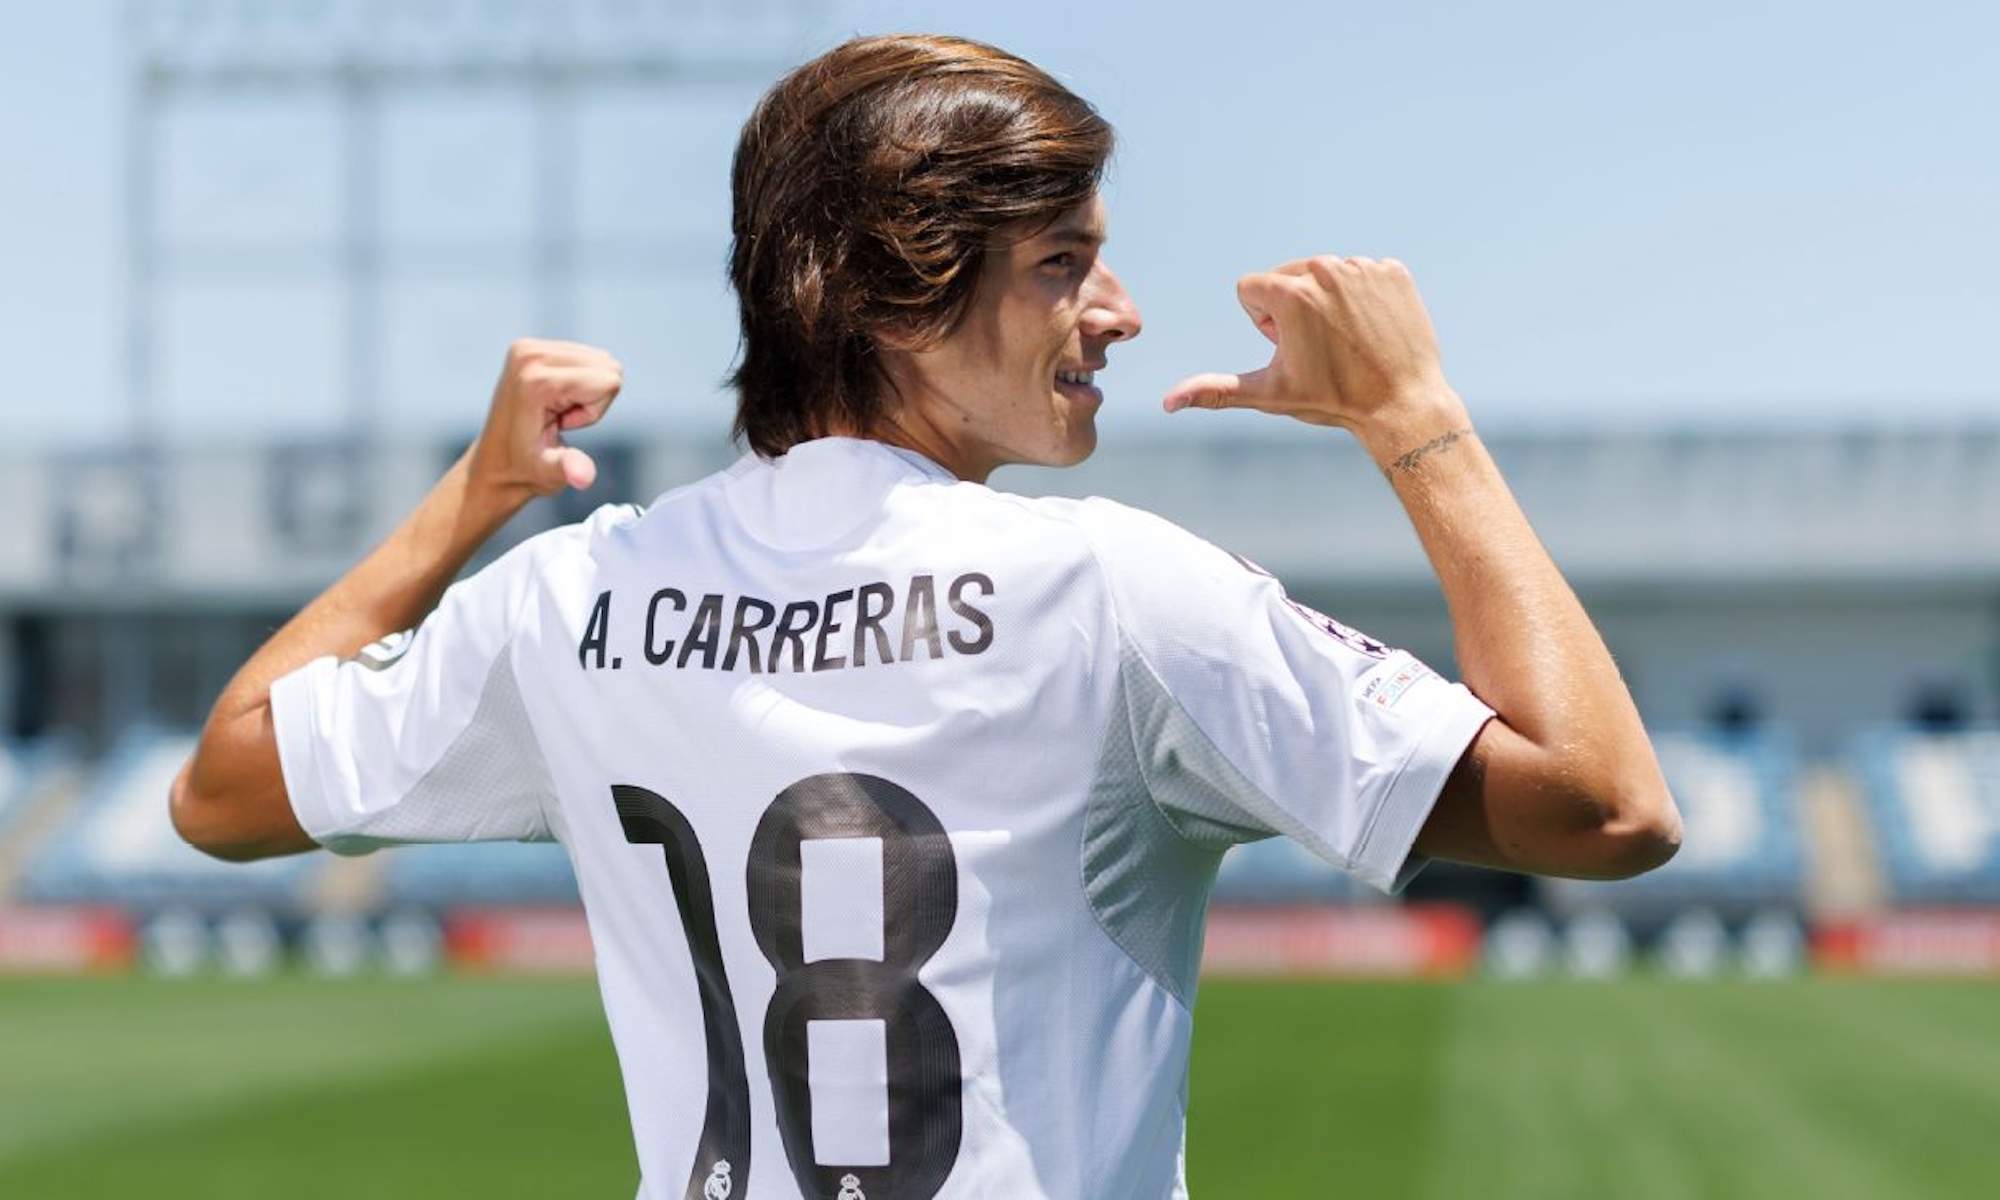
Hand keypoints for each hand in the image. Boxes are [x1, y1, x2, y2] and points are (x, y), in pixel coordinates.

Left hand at [467, 338, 623, 505]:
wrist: (493, 463)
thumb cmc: (523, 472)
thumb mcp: (549, 474)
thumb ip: (569, 469)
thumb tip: (584, 477)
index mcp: (536, 381)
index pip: (609, 381)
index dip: (595, 411)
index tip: (562, 425)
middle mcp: (529, 354)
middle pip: (608, 365)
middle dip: (594, 398)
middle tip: (559, 419)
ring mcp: (527, 347)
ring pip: (599, 359)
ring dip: (586, 390)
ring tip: (554, 412)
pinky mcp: (529, 346)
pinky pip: (584, 356)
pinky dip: (578, 381)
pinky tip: (552, 402)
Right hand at [1162, 256, 1464, 439]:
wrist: (1402, 405)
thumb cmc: (1332, 401)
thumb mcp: (1269, 394)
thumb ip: (1215, 391)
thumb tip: (1167, 403)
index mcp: (1290, 292)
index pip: (1250, 290)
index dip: (1262, 324)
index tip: (1290, 348)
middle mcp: (1326, 269)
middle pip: (1285, 278)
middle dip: (1292, 310)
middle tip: (1320, 348)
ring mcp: (1364, 267)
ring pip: (1325, 275)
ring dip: (1327, 303)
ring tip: (1347, 341)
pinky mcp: (1394, 271)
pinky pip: (1363, 274)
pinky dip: (1363, 299)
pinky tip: (1372, 330)